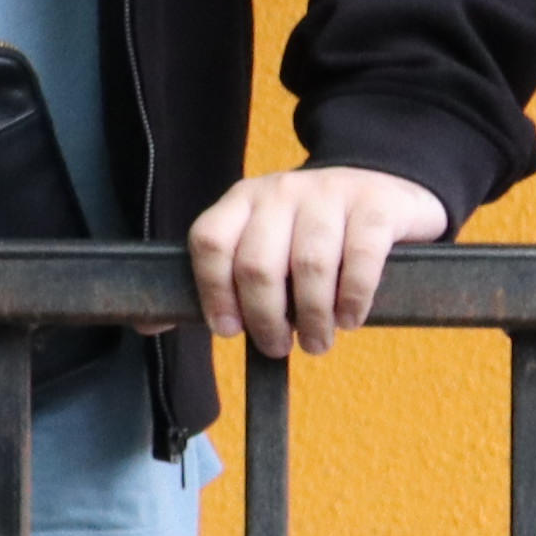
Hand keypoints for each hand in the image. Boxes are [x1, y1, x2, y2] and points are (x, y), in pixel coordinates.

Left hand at [187, 163, 448, 357]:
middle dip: (264, 317)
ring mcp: (330, 193)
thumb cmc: (313, 234)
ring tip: (318, 341)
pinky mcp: (376, 204)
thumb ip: (215, 281)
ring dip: (312, 317)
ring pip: (309, 265)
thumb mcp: (262, 244)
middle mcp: (280, 191)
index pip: (209, 241)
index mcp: (242, 201)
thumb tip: (148, 327)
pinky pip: (360, 258)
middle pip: (257, 264)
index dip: (212, 292)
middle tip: (276, 346)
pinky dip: (353, 298)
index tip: (227, 330)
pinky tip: (350, 319)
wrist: (388, 190)